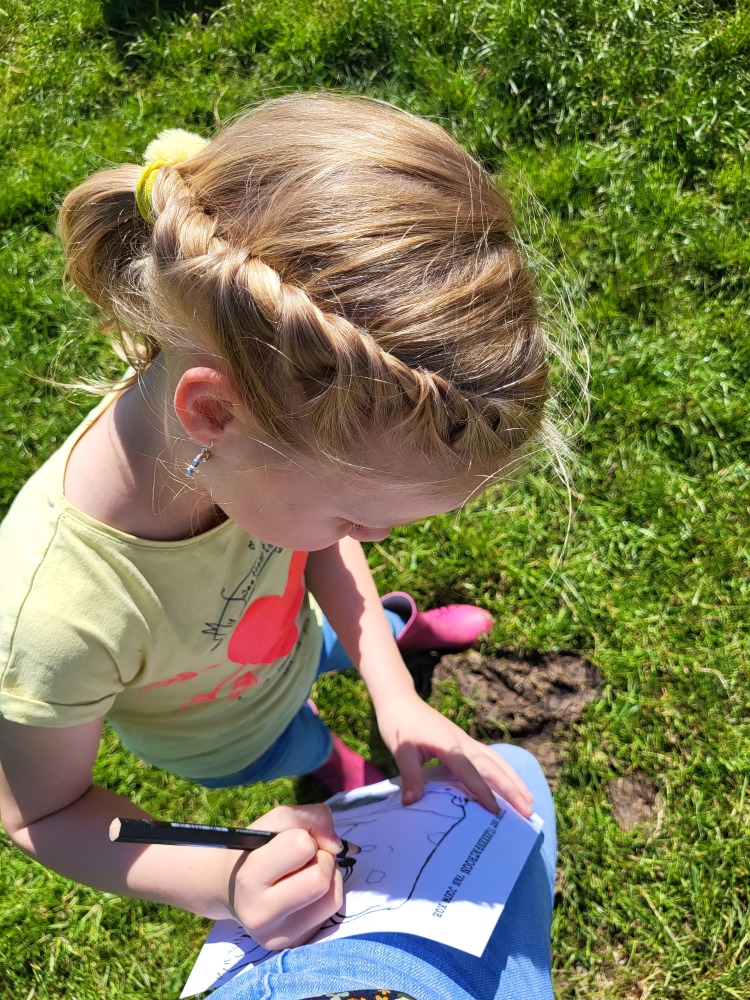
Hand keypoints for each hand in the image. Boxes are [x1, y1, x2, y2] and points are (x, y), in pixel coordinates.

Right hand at [222, 803, 343, 949]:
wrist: (231, 889)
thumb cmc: (254, 850)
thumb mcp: (273, 822)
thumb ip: (308, 817)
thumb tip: (336, 846)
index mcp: (249, 878)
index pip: (301, 846)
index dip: (304, 837)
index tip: (292, 841)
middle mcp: (261, 915)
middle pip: (320, 878)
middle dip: (321, 858)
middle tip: (305, 857)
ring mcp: (279, 936)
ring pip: (333, 897)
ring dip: (328, 874)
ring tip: (306, 871)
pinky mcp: (296, 944)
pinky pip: (332, 910)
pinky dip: (328, 892)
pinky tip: (308, 889)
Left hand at [375, 693, 534, 816]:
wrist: (400, 700)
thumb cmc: (399, 724)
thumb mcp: (401, 750)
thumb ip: (410, 776)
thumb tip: (412, 804)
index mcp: (449, 746)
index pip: (471, 773)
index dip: (484, 792)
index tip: (497, 811)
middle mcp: (462, 743)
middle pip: (493, 767)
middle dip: (512, 789)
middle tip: (528, 811)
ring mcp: (465, 741)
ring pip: (496, 761)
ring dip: (513, 779)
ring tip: (528, 798)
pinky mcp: (463, 740)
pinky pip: (489, 757)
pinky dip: (502, 769)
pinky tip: (508, 779)